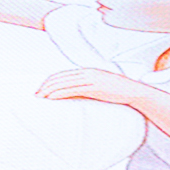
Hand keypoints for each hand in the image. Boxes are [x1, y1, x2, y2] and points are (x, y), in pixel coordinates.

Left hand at [37, 67, 154, 107]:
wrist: (134, 91)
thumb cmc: (117, 90)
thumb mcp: (98, 84)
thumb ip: (86, 86)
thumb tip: (73, 93)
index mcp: (87, 71)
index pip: (62, 74)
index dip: (49, 81)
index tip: (40, 89)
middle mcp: (87, 72)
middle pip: (60, 77)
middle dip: (45, 86)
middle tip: (35, 95)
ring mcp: (91, 79)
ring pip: (63, 83)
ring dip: (48, 91)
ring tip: (39, 98)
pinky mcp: (94, 87)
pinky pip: (72, 90)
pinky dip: (58, 94)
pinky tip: (51, 98)